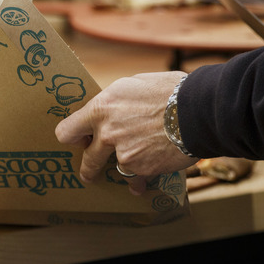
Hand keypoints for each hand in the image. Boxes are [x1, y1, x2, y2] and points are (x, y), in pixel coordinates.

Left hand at [55, 71, 197, 194]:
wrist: (197, 111)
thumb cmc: (169, 91)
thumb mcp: (132, 86)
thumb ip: (113, 104)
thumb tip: (108, 112)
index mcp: (101, 108)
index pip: (66, 131)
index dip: (73, 138)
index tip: (80, 141)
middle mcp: (106, 134)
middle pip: (87, 161)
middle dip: (89, 168)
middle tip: (91, 172)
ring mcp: (123, 154)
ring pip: (117, 168)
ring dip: (127, 166)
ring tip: (141, 161)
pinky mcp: (141, 169)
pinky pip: (137, 178)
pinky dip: (144, 177)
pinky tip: (153, 170)